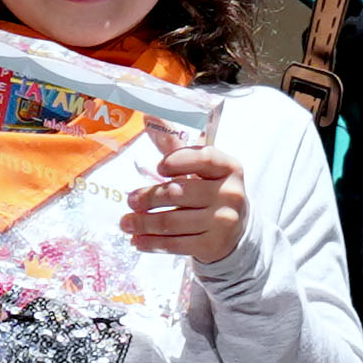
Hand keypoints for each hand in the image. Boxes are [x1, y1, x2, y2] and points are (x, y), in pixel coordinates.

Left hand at [121, 138, 244, 261]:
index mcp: (229, 167)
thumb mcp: (201, 168)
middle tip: (131, 200)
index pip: (204, 158)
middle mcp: (230, 193)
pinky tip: (137, 240)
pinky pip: (175, 244)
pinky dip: (152, 243)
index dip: (179, 161)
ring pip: (172, 221)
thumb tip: (148, 116)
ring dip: (143, 223)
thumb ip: (176, 145)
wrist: (236, 231)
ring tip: (126, 222)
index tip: (159, 168)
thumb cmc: (211, 191)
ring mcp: (223, 222)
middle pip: (179, 193)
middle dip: (148, 197)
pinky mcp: (213, 245)